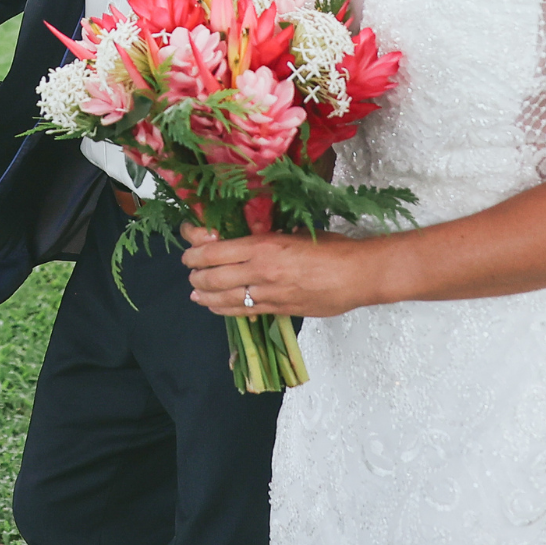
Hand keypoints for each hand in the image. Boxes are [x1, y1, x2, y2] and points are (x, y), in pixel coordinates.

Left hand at [181, 223, 375, 319]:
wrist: (358, 275)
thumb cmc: (331, 247)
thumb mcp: (293, 232)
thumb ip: (267, 238)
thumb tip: (247, 238)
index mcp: (262, 246)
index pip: (214, 251)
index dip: (194, 251)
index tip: (188, 249)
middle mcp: (260, 271)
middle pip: (213, 277)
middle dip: (195, 275)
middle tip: (189, 271)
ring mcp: (268, 294)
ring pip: (225, 298)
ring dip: (205, 295)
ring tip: (195, 292)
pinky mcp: (279, 311)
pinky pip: (244, 312)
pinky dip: (224, 309)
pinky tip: (216, 307)